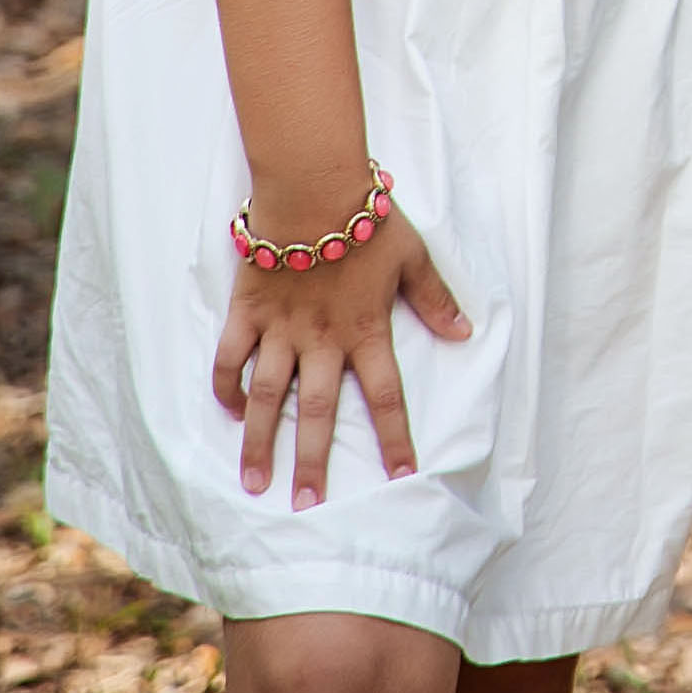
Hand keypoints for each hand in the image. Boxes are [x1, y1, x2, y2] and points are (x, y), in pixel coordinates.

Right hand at [211, 199, 471, 508]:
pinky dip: (226, 385)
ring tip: (255, 481)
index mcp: (365, 330)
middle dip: (313, 462)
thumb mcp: (413, 256)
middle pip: (319, 412)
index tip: (401, 477)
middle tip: (306, 505)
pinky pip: (230, 357)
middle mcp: (322, 340)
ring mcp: (280, 328)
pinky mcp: (248, 310)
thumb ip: (434, 299)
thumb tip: (465, 332)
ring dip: (260, 441)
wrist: (314, 187)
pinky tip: (231, 410)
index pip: (386, 396)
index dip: (396, 438)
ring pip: (268, 396)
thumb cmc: (367, 219)